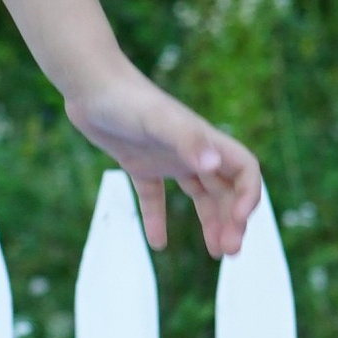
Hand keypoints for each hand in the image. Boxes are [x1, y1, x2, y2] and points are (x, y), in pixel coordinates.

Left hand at [64, 67, 262, 261]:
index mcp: (204, 140)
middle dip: (233, 220)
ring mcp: (166, 157)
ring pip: (199, 195)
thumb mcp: (157, 120)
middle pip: (226, 189)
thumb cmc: (125, 99)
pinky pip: (155, 197)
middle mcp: (191, 150)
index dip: (249, 196)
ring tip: (215, 252)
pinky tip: (157, 244)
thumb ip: (187, 140)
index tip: (239, 222)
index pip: (244, 170)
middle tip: (230, 251)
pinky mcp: (139, 163)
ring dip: (210, 222)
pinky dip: (157, 219)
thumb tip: (215, 164)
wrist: (88, 85)